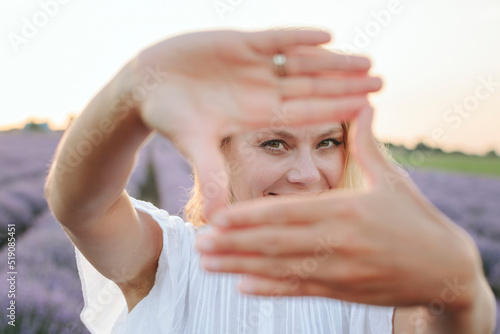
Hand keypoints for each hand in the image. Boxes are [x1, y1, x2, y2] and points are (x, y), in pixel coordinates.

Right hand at [131, 29, 381, 217]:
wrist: (147, 86)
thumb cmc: (169, 117)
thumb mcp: (192, 145)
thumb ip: (210, 175)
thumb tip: (214, 220)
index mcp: (256, 115)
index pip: (304, 113)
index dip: (334, 109)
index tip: (367, 108)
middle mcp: (261, 90)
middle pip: (312, 87)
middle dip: (345, 83)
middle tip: (382, 81)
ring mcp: (254, 66)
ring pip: (301, 62)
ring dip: (332, 60)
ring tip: (365, 59)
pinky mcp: (240, 43)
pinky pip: (275, 38)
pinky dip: (298, 36)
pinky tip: (327, 35)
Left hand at [195, 106, 483, 308]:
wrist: (445, 269)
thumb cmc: (416, 218)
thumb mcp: (392, 178)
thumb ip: (369, 144)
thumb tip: (363, 104)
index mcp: (349, 210)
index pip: (288, 213)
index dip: (250, 217)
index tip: (218, 218)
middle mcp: (340, 242)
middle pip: (276, 243)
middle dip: (234, 244)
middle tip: (198, 243)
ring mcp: (341, 271)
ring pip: (281, 269)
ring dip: (240, 267)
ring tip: (207, 263)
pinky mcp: (344, 292)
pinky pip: (301, 290)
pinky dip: (271, 289)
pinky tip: (242, 286)